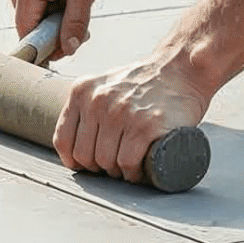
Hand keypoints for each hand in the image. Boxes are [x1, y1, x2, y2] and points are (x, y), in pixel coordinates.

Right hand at [2, 0, 110, 62]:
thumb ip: (76, 21)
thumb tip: (67, 49)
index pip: (26, 31)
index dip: (45, 47)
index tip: (63, 53)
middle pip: (28, 26)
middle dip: (53, 32)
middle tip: (81, 29)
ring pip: (30, 16)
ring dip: (52, 20)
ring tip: (74, 4)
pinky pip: (31, 4)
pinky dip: (48, 8)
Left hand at [54, 55, 210, 182]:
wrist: (181, 69)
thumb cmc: (144, 84)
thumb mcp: (104, 86)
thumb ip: (87, 109)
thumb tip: (74, 150)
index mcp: (82, 91)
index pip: (63, 139)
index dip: (74, 160)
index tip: (86, 165)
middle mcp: (98, 101)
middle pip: (85, 155)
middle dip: (99, 167)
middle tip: (114, 164)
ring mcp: (122, 113)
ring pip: (106, 162)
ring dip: (118, 171)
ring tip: (129, 165)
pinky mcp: (146, 126)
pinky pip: (128, 162)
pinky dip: (133, 173)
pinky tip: (140, 168)